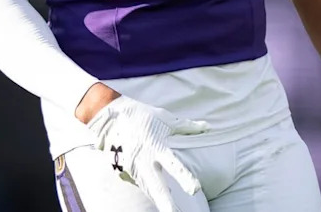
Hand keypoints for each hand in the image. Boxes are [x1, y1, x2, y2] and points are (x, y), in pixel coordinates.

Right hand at [87, 95, 208, 211]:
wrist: (113, 118)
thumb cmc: (143, 117)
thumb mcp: (166, 120)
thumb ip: (187, 127)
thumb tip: (207, 127)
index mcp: (157, 146)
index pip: (173, 164)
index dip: (184, 176)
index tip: (195, 188)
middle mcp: (145, 160)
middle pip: (156, 186)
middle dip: (166, 203)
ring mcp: (132, 167)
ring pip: (148, 190)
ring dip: (159, 201)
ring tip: (172, 211)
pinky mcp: (123, 171)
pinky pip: (139, 183)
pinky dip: (149, 190)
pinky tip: (158, 197)